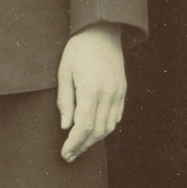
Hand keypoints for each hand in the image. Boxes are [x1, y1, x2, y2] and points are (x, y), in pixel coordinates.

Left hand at [56, 24, 127, 161]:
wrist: (102, 31)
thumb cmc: (78, 49)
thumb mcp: (64, 72)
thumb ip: (65, 100)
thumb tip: (65, 126)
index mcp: (91, 89)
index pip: (84, 126)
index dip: (74, 143)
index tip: (65, 153)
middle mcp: (108, 94)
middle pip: (98, 131)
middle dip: (83, 146)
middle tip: (69, 156)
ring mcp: (118, 93)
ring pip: (109, 127)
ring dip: (94, 140)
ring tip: (79, 147)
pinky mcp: (122, 91)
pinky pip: (116, 117)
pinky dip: (105, 128)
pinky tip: (94, 132)